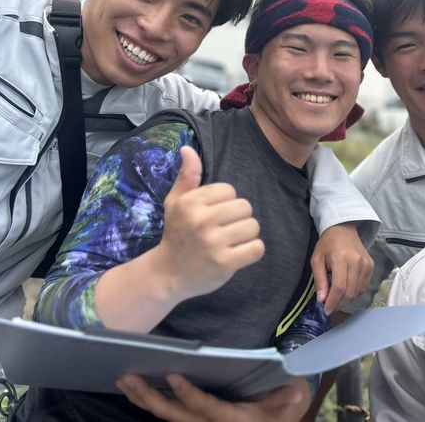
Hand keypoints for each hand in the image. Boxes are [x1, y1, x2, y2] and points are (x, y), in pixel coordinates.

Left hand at [117, 373, 310, 421]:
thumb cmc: (278, 413)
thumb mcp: (285, 406)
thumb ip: (286, 400)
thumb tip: (295, 392)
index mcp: (232, 421)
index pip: (206, 409)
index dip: (189, 396)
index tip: (173, 376)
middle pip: (176, 417)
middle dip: (151, 399)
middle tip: (129, 378)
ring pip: (168, 418)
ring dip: (144, 401)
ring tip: (124, 382)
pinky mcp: (194, 421)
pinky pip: (170, 416)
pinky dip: (151, 404)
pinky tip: (136, 392)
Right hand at [153, 146, 264, 301]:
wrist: (167, 274)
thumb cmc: (176, 234)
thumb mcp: (175, 203)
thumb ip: (187, 177)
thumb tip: (188, 149)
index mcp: (191, 203)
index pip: (230, 190)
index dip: (226, 202)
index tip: (213, 215)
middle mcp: (201, 220)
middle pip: (245, 207)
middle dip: (238, 218)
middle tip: (224, 230)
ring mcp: (213, 243)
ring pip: (253, 226)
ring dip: (246, 235)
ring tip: (231, 241)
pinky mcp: (225, 263)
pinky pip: (257, 248)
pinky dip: (252, 251)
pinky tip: (238, 254)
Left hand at [311, 222, 373, 313]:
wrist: (343, 230)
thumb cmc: (327, 245)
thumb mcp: (316, 260)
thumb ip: (319, 280)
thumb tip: (322, 300)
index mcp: (341, 258)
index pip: (339, 287)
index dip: (333, 302)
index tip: (326, 310)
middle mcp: (356, 261)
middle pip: (350, 292)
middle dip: (339, 303)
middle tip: (330, 306)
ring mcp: (366, 264)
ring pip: (357, 292)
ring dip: (346, 298)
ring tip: (337, 294)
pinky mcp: (371, 266)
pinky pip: (363, 286)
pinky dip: (354, 291)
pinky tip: (346, 286)